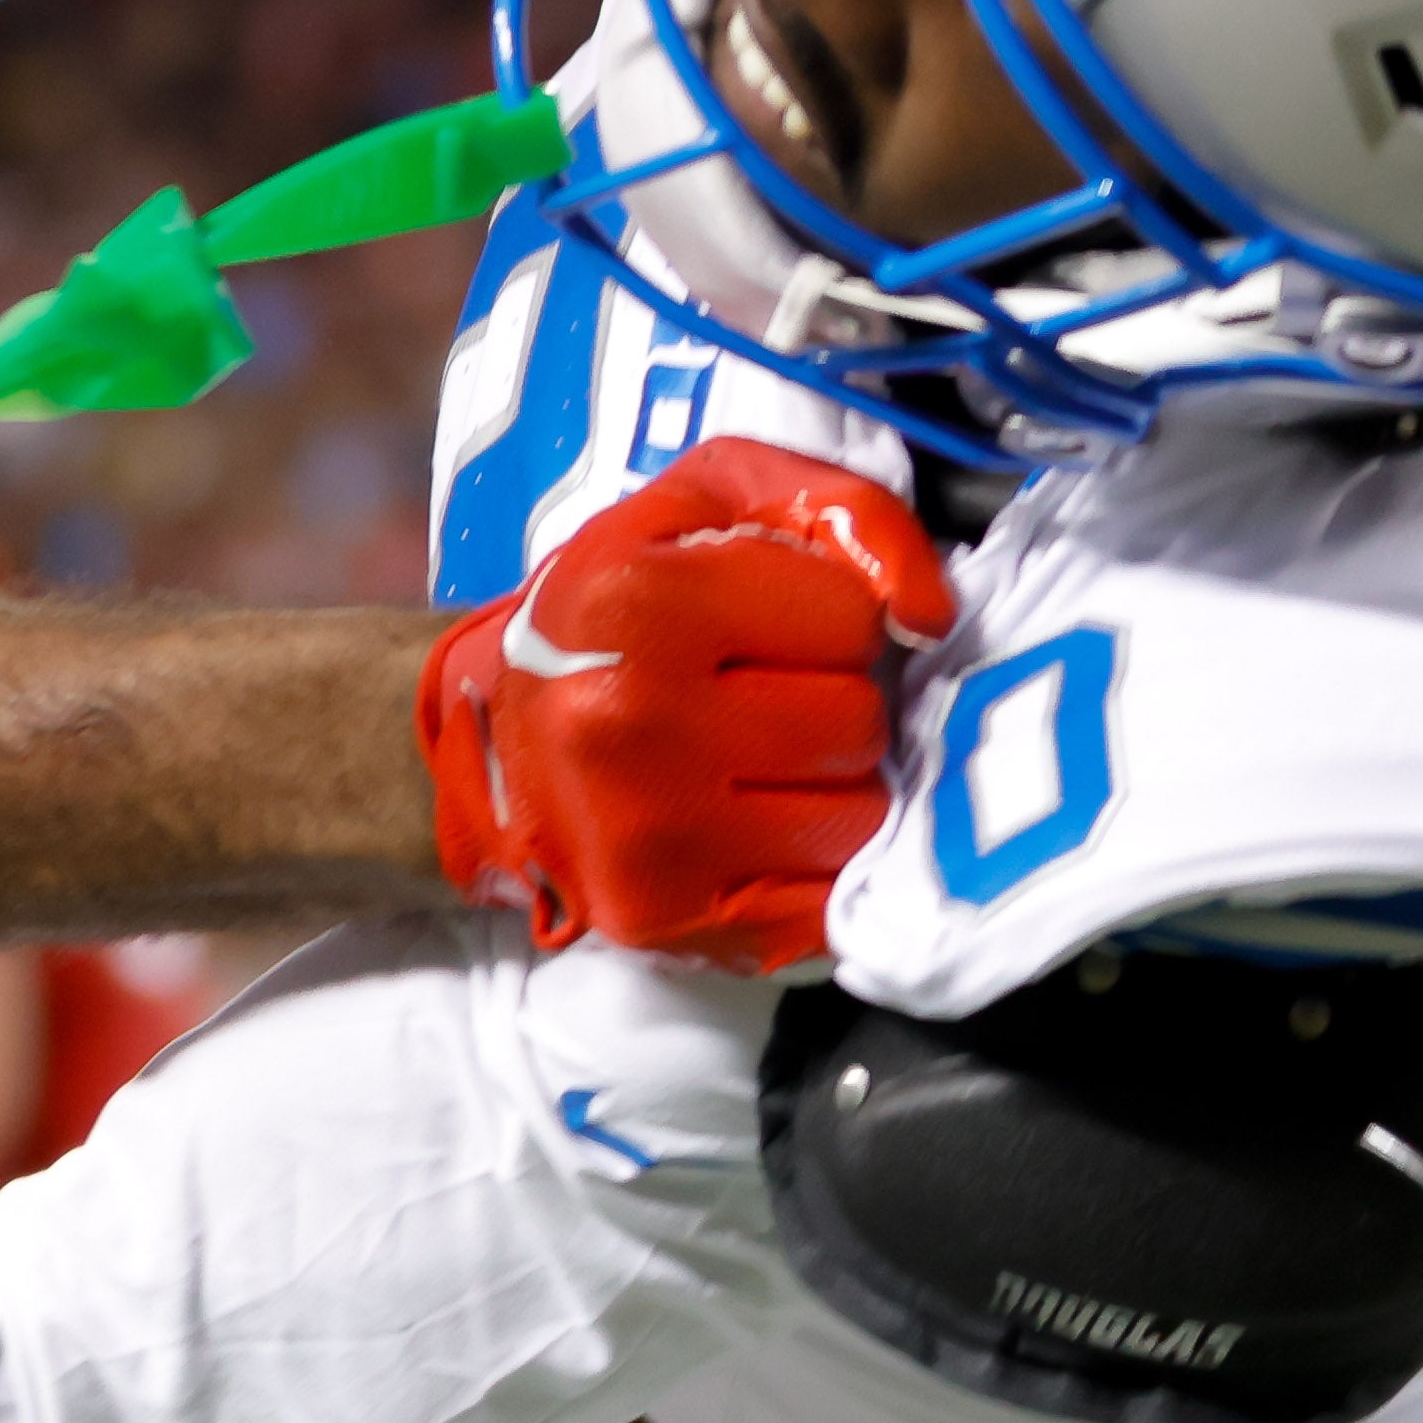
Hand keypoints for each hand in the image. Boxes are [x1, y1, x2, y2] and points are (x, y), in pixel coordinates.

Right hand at [420, 444, 960, 966]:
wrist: (492, 738)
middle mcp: (626, 722)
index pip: (853, 616)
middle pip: (858, 721)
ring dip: (829, 791)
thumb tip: (930, 616)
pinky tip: (752, 835)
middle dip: (831, 705)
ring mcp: (644, 836)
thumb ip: (841, 509)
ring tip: (757, 765)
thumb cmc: (616, 605)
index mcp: (633, 604)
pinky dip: (809, 871)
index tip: (763, 626)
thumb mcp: (709, 502)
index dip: (827, 615)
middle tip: (760, 699)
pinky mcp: (660, 919)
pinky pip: (825, 906)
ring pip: (858, 819)